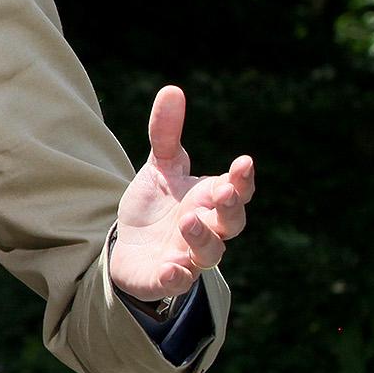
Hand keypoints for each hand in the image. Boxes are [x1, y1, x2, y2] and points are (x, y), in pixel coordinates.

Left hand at [110, 85, 256, 302]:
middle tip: (222, 191)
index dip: (243, 179)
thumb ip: (165, 133)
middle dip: (229, 207)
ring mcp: (189, 257)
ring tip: (187, 221)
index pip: (237, 190)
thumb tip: (172, 89)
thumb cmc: (156, 206)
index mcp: (211, 201)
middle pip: (232, 223)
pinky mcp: (165, 279)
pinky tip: (170, 267)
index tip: (243, 162)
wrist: (130, 249)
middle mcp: (208, 230)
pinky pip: (177, 283)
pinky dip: (176, 277)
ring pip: (209, 255)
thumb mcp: (159, 167)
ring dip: (202, 239)